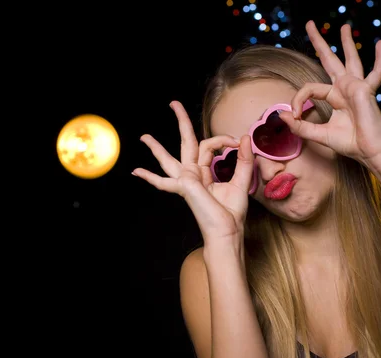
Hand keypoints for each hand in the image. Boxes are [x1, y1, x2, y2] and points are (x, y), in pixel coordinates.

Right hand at [133, 101, 254, 242]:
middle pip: (185, 143)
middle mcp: (193, 175)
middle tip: (173, 103)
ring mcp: (186, 181)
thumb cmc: (232, 213)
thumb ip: (244, 160)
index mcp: (204, 172)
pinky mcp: (184, 187)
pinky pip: (164, 181)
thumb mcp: (241, 181)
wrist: (227, 231)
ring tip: (144, 137)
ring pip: (168, 159)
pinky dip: (149, 177)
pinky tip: (136, 172)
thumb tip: (244, 137)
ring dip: (156, 147)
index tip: (237, 141)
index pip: (209, 145)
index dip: (223, 139)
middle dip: (180, 122)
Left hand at [280, 21, 380, 168]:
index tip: (294, 115)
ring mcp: (356, 87)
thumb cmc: (350, 143)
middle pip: (330, 60)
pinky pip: (376, 72)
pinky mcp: (364, 90)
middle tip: (309, 24)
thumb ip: (300, 126)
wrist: (369, 152)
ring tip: (344, 26)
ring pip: (350, 59)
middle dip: (319, 42)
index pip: (310, 88)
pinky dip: (380, 58)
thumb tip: (282, 115)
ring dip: (346, 41)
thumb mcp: (318, 134)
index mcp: (335, 96)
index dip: (298, 99)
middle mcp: (345, 88)